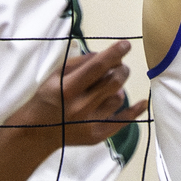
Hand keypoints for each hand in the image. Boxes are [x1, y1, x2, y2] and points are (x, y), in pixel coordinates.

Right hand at [8, 40, 147, 146]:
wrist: (37, 132)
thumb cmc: (47, 98)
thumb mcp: (55, 75)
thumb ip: (80, 63)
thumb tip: (105, 56)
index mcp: (67, 89)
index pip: (96, 67)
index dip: (114, 54)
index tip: (126, 45)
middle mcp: (80, 107)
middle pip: (113, 82)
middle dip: (121, 69)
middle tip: (120, 66)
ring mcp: (90, 123)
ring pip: (118, 98)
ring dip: (118, 88)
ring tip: (107, 88)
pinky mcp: (97, 135)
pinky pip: (122, 121)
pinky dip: (135, 111)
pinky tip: (143, 102)